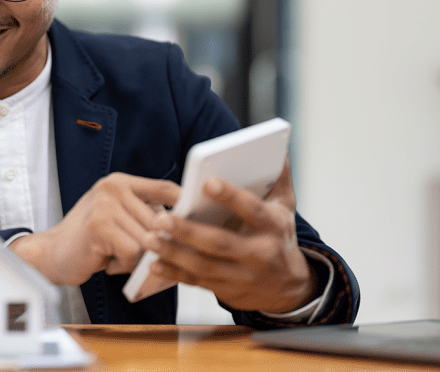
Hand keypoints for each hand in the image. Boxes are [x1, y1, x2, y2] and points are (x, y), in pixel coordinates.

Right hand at [9, 172, 179, 284]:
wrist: (51, 254)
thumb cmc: (88, 240)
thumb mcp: (118, 217)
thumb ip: (145, 214)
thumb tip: (186, 225)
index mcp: (120, 182)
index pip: (166, 189)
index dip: (184, 207)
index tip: (192, 224)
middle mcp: (112, 188)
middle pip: (161, 220)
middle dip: (154, 245)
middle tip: (133, 254)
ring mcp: (104, 205)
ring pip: (148, 239)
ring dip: (135, 257)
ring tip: (114, 255)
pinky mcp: (99, 226)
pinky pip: (132, 252)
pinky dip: (123, 265)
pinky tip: (106, 261)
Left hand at [142, 158, 316, 312]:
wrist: (290, 288)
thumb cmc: (279, 237)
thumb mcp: (285, 208)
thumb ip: (279, 178)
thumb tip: (279, 149)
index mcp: (273, 227)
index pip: (253, 210)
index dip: (231, 197)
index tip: (207, 182)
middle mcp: (258, 254)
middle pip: (221, 243)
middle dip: (189, 232)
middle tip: (161, 219)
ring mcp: (241, 275)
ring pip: (204, 265)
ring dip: (174, 253)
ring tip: (150, 239)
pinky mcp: (225, 289)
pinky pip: (196, 282)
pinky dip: (174, 274)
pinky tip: (153, 264)